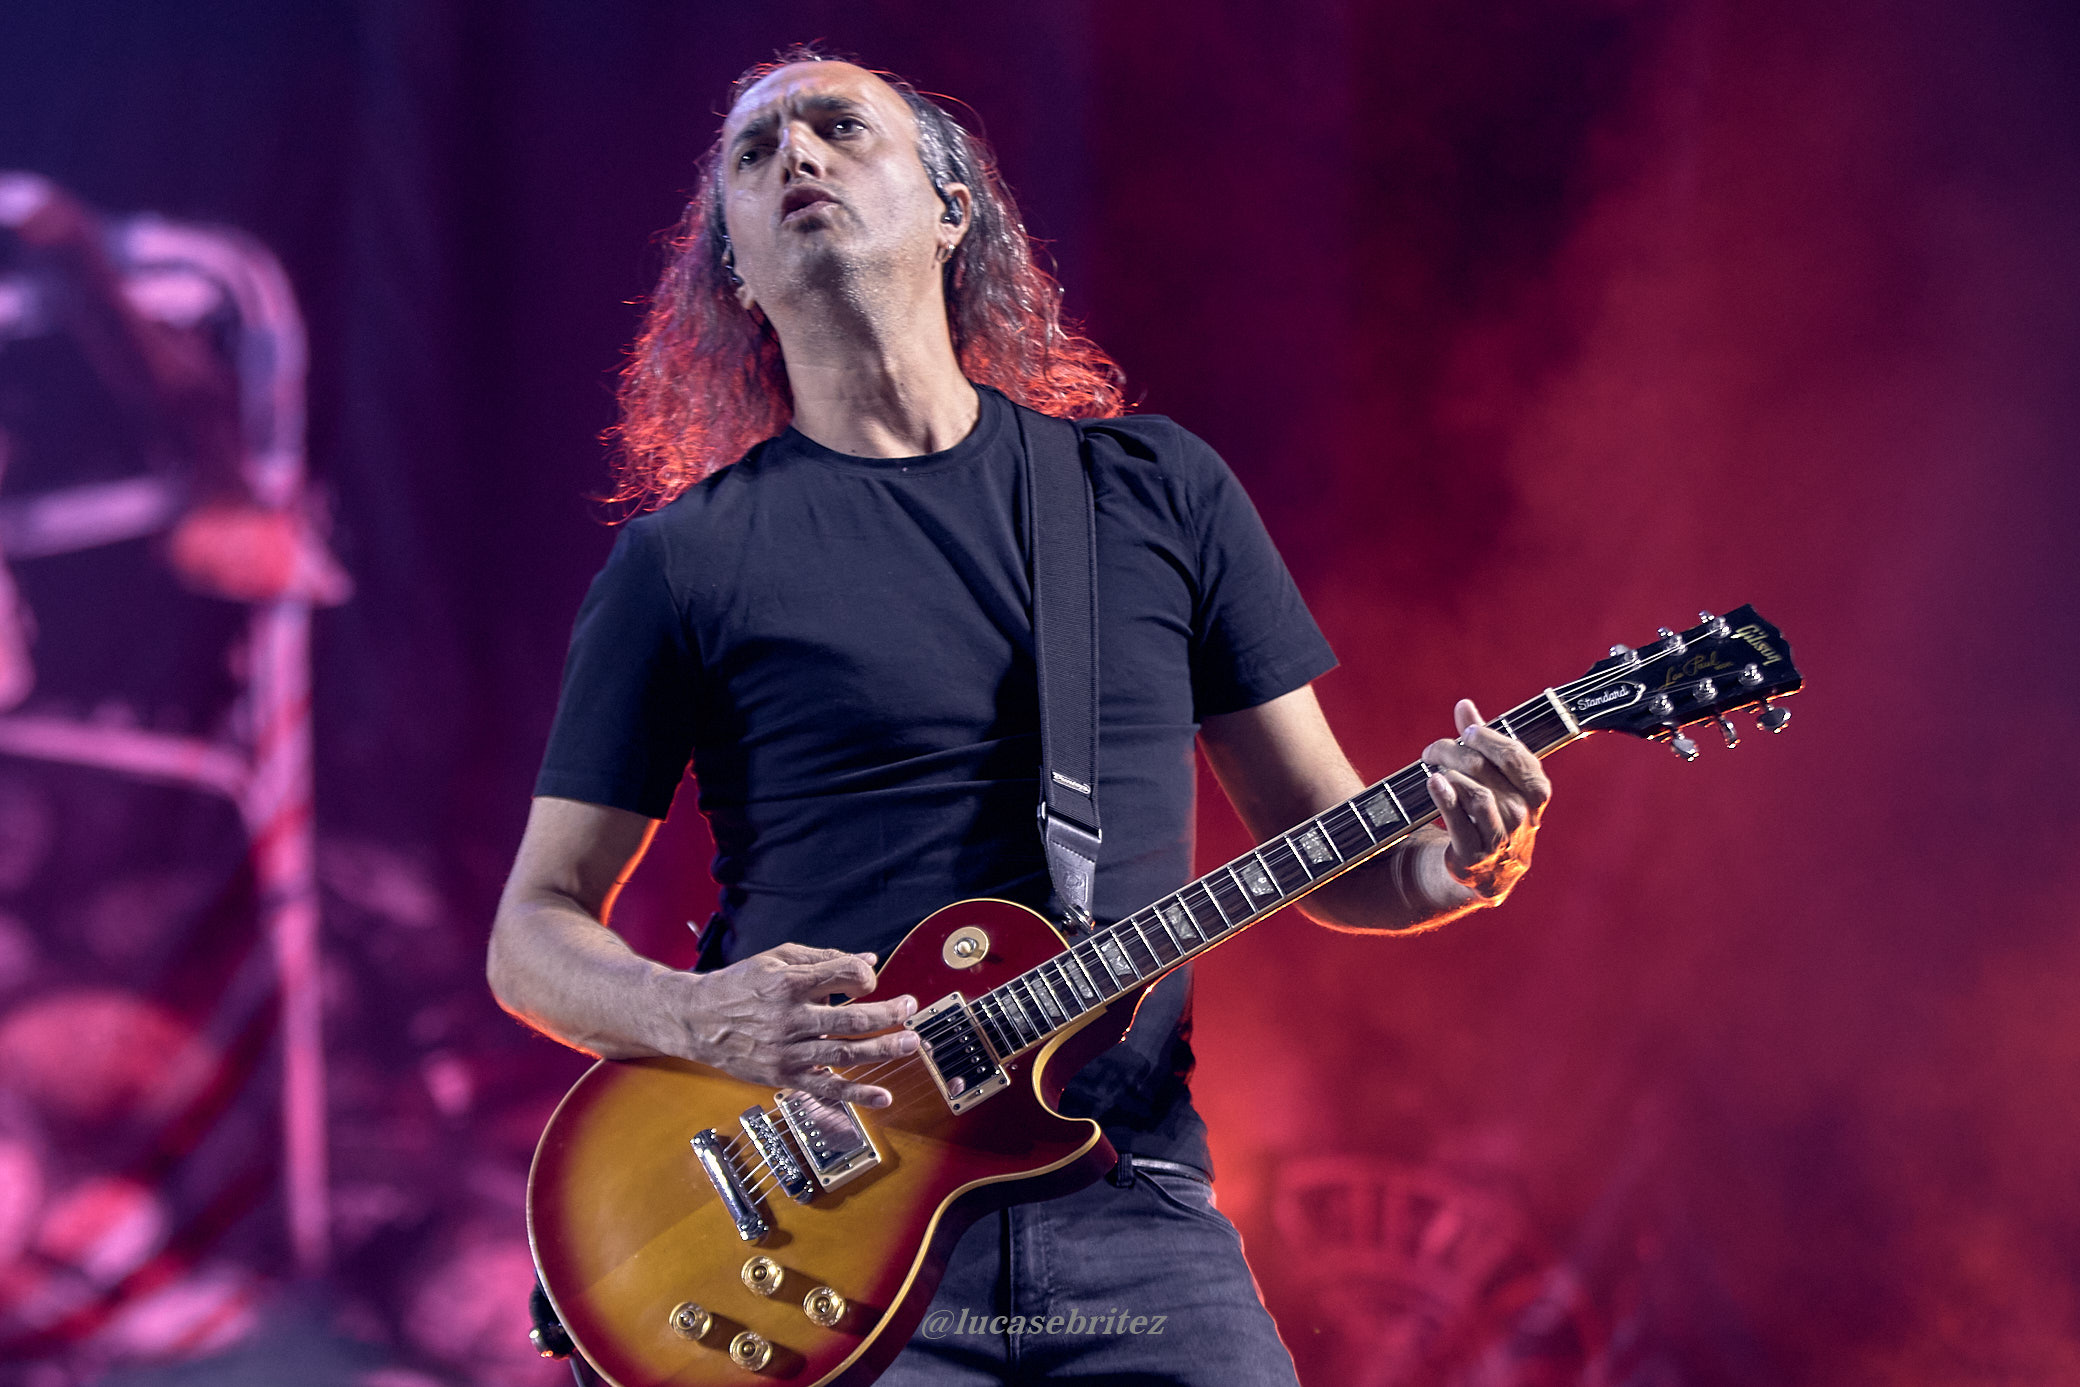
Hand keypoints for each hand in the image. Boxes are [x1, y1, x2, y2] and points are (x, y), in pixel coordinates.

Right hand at [666, 942, 920, 1107]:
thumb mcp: (778, 958)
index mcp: (788, 983)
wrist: (697, 1019)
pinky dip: (857, 1095)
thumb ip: (825, 958)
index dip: (865, 976)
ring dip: (884, 1049)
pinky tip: (884, 1096)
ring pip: (846, 1053)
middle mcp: (790, 1018)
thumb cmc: (741, 984)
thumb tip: (870, 960)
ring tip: (911, 1043)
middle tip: (911, 1008)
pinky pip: (826, 1088)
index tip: (869, 979)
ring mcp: (788, 1051)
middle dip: (888, 1014)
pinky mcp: (784, 1076)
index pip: (844, 975)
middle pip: (852, 1019)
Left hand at [1423, 698, 1551, 901]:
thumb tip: (1464, 706)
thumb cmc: (1492, 814)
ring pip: (1475, 793)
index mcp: (1535, 791)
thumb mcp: (1495, 778)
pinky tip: (1434, 782)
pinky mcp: (1475, 855)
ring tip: (1433, 767)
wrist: (1489, 870)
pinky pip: (1459, 821)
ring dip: (1449, 773)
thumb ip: (1481, 742)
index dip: (1487, 738)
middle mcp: (1523, 814)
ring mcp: (1501, 836)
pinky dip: (1444, 797)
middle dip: (1454, 751)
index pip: (1513, 754)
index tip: (1467, 732)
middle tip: (1434, 749)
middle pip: (1484, 769)